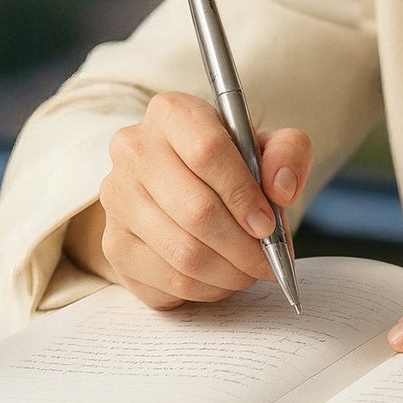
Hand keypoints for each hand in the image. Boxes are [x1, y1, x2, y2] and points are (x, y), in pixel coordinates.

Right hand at [84, 91, 311, 310]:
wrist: (181, 188)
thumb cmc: (228, 164)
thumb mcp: (265, 146)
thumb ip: (288, 152)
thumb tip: (281, 186)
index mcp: (171, 113)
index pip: (207, 152)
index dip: (244, 195)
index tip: (268, 225)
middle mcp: (133, 150)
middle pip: (196, 210)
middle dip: (243, 247)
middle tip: (268, 261)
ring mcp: (117, 199)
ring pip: (183, 253)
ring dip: (229, 273)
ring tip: (250, 271)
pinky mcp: (114, 245)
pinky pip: (168, 281)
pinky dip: (207, 289)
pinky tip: (222, 278)